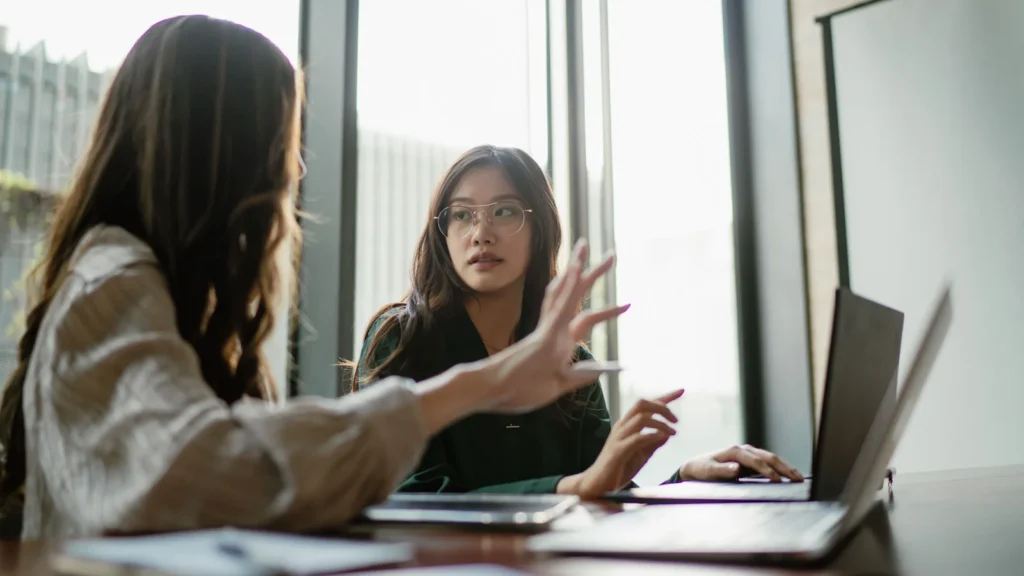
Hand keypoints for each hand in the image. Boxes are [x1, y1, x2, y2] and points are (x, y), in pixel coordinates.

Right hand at [481, 239, 628, 412]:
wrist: (492, 390)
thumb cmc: (520, 389)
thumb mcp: (560, 384)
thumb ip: (583, 374)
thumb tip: (608, 367)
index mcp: (560, 340)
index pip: (586, 318)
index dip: (607, 310)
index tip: (628, 304)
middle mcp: (555, 328)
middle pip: (576, 294)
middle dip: (593, 274)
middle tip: (610, 254)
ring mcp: (548, 329)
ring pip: (567, 291)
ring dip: (579, 269)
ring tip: (587, 246)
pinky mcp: (543, 335)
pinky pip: (559, 306)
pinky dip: (567, 286)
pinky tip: (576, 269)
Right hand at [559, 389, 684, 497]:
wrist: (597, 484)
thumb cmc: (618, 468)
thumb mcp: (641, 455)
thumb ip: (653, 444)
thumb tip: (667, 433)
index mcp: (627, 425)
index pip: (646, 405)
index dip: (665, 397)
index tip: (681, 391)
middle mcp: (622, 427)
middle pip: (642, 404)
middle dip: (662, 407)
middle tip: (675, 420)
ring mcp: (619, 437)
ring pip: (641, 417)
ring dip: (660, 422)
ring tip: (672, 432)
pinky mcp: (618, 451)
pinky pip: (637, 438)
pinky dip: (652, 435)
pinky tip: (661, 438)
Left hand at [679, 444, 803, 482]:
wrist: (697, 466)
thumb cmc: (702, 469)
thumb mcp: (709, 471)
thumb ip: (722, 470)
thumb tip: (736, 468)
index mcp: (735, 451)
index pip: (756, 461)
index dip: (768, 471)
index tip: (778, 481)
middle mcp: (744, 450)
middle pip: (768, 457)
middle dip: (784, 467)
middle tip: (798, 478)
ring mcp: (748, 454)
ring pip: (771, 458)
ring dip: (785, 467)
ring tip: (799, 477)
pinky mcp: (750, 460)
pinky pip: (768, 463)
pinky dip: (780, 468)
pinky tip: (789, 475)